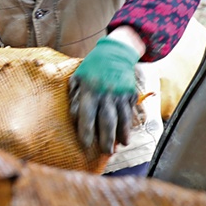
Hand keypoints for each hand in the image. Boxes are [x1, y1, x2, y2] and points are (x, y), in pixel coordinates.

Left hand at [68, 36, 140, 151]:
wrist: (115, 53)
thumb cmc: (91, 68)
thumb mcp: (77, 77)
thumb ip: (74, 96)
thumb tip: (74, 116)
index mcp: (89, 89)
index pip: (87, 113)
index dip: (86, 130)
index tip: (85, 144)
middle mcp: (106, 93)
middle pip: (107, 119)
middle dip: (106, 138)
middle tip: (105, 153)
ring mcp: (120, 94)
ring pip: (122, 118)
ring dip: (121, 134)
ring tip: (118, 148)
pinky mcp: (130, 94)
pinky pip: (129, 113)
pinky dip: (128, 126)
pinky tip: (126, 137)